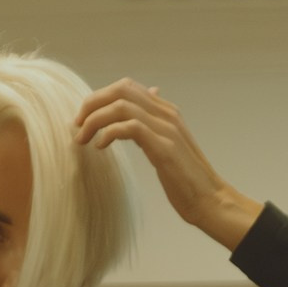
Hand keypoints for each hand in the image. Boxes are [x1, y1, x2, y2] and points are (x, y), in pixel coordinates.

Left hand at [73, 78, 262, 247]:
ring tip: (83, 138)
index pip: (127, 87)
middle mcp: (167, 114)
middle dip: (93, 103)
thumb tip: (138, 112)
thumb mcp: (167, 146)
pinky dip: (109, 133)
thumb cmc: (185, 178)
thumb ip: (152, 126)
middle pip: (122, 89)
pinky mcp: (164, 147)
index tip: (84, 118)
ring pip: (122, 106)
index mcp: (167, 111)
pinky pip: (130, 127)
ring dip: (95, 119)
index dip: (99, 97)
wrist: (210, 200)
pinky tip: (100, 147)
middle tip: (77, 125)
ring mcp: (167, 129)